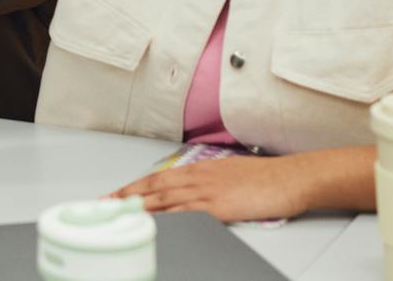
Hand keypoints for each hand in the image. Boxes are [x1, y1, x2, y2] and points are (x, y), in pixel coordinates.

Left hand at [112, 154, 311, 222]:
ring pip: (164, 198)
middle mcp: (197, 178)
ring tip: (119, 213)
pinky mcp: (218, 207)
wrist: (287, 179)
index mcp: (197, 170)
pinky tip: (154, 222)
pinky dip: (168, 217)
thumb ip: (204, 183)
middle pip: (153, 187)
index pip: (157, 178)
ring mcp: (206, 192)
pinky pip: (187, 213)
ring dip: (139, 206)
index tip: (115, 194)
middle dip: (127, 196)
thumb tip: (188, 193)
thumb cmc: (261, 178)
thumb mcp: (225, 175)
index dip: (133, 186)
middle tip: (105, 204)